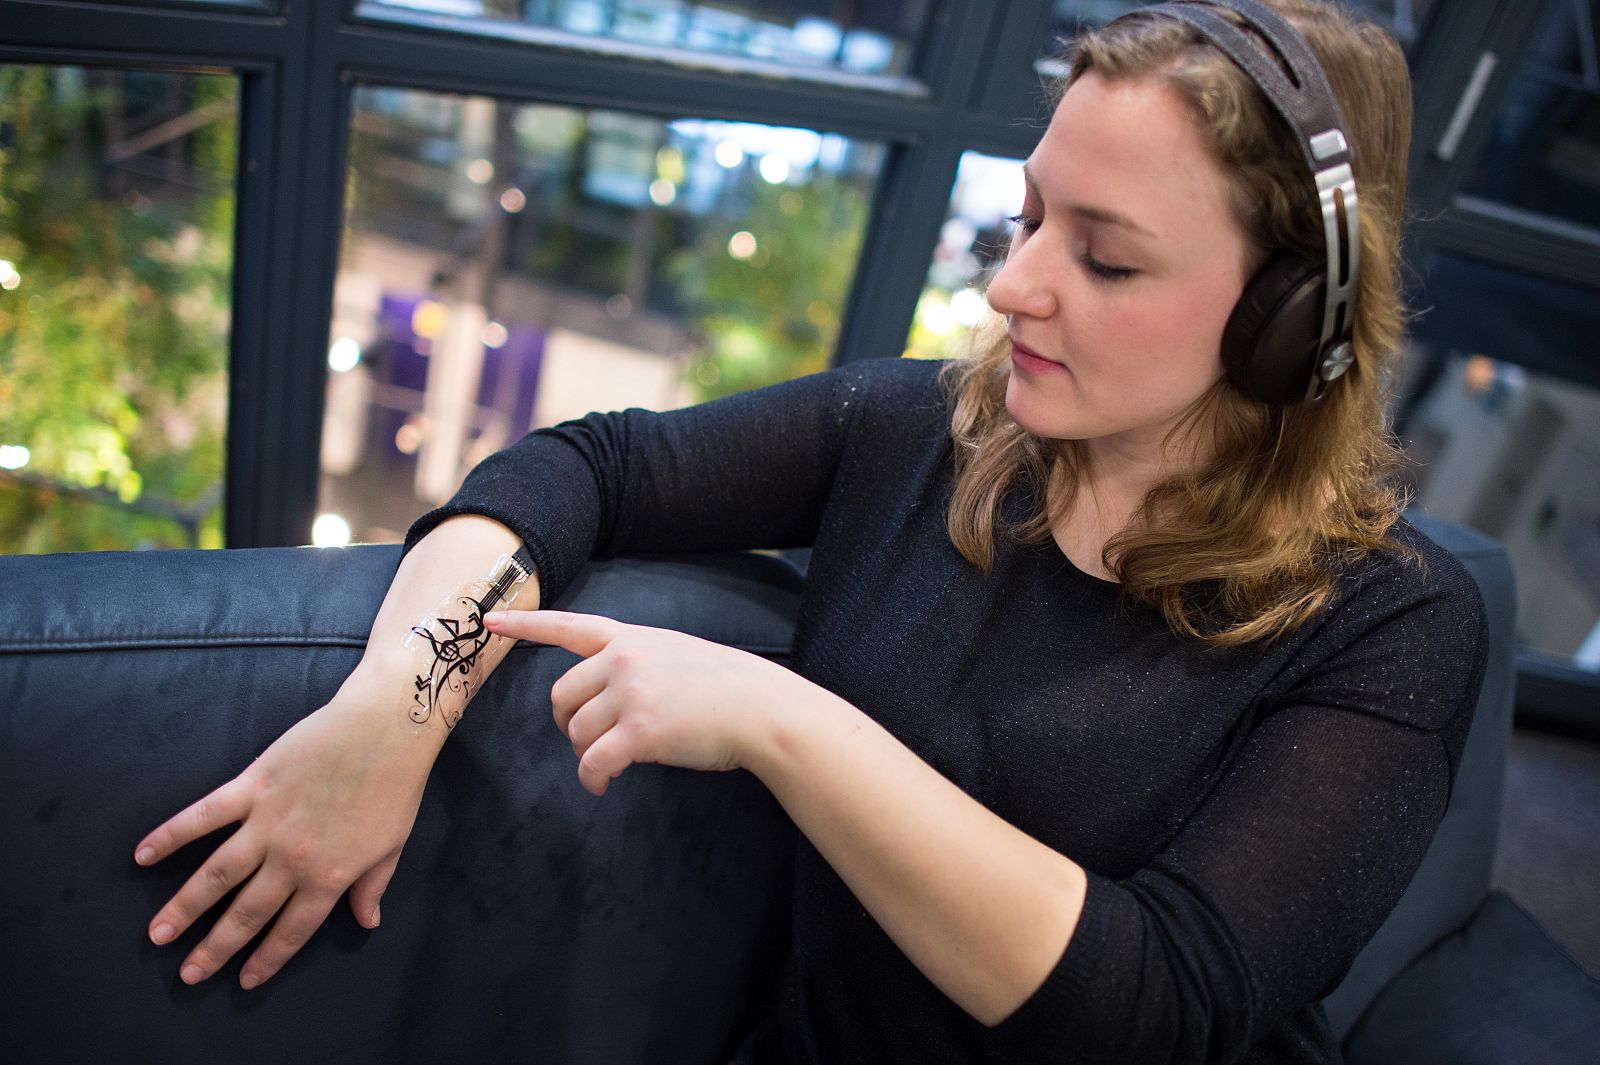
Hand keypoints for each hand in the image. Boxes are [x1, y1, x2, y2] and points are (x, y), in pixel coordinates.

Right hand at [134, 693, 436, 988]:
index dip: (267, 959)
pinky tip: (142, 855)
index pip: (291, 929)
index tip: (243, 980)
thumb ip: (373, 886)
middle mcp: (292, 859)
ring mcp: (267, 823)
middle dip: (214, 948)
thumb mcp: (393, 845)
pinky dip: (171, 835)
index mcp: (329, 876)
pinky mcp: (252, 787)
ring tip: (157, 934)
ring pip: (216, 875)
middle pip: (246, 913)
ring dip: (183, 907)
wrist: (385, 728)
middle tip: (187, 975)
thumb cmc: (396, 785)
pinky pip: (204, 816)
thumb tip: (367, 922)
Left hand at [484, 609, 796, 795]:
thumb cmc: (725, 687)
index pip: (568, 626)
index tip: (490, 620)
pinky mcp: (639, 731)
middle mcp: (624, 659)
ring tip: (605, 768)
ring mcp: (631, 693)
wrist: (760, 708)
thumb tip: (609, 693)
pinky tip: (603, 785)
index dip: (525, 624)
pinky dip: (592, 779)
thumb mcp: (676, 652)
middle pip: (562, 694)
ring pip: (577, 731)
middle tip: (587, 741)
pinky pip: (593, 761)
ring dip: (584, 755)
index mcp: (631, 638)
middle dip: (567, 724)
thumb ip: (637, 661)